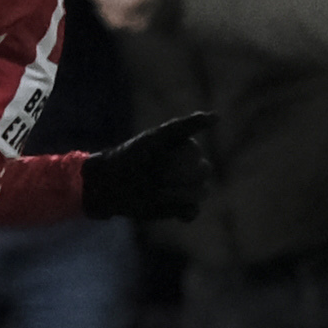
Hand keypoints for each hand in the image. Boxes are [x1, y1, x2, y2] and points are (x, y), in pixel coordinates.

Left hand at [80, 111, 217, 220]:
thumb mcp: (159, 137)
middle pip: (203, 174)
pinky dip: (184, 210)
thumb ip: (187, 125)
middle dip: (184, 177)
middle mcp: (186, 168)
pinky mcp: (176, 208)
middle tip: (158, 178)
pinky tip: (170, 207)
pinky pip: (193, 211)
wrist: (109, 184)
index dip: (185, 160)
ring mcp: (183, 189)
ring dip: (180, 193)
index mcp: (185, 150)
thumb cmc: (133, 155)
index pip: (200, 155)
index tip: (161, 158)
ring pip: (201, 193)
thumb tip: (218, 117)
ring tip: (157, 191)